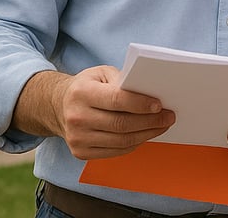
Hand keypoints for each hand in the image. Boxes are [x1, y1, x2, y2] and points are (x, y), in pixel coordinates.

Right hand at [48, 66, 175, 159]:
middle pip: (121, 124)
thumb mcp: (101, 73)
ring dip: (147, 134)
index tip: (159, 105)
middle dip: (150, 121)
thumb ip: (122, 80)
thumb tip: (149, 92)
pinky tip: (145, 134)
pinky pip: (116, 151)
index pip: (116, 100)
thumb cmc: (87, 86)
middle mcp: (76, 117)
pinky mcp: (80, 153)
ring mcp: (77, 138)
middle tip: (168, 117)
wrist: (58, 107)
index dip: (140, 104)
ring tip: (162, 126)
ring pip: (121, 140)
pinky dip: (135, 143)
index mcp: (81, 93)